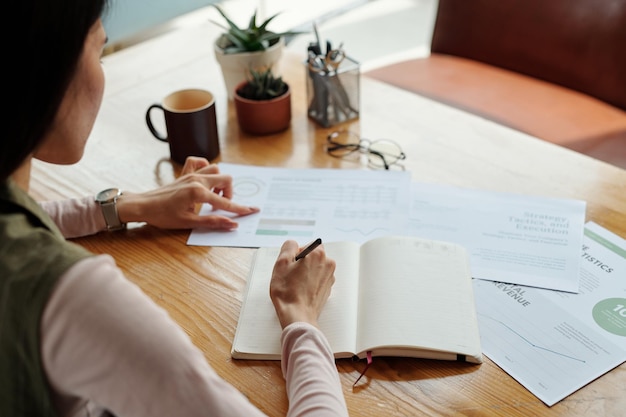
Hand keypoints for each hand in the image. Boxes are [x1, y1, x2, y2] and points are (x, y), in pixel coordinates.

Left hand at [116, 157, 258, 229]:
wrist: (143, 205)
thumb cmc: (163, 216)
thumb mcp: (189, 223)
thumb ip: (213, 222)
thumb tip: (232, 224)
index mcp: (199, 193)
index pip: (225, 202)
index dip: (240, 208)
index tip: (252, 211)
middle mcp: (197, 180)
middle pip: (226, 179)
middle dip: (230, 193)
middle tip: (221, 206)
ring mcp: (191, 174)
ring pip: (216, 170)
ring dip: (220, 182)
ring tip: (213, 196)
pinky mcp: (185, 172)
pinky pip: (200, 162)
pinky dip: (206, 168)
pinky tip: (204, 180)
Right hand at [269, 240, 335, 328]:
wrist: (297, 315)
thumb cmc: (288, 291)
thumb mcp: (281, 263)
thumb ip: (288, 247)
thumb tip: (293, 245)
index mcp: (318, 254)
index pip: (306, 245)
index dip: (295, 255)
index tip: (291, 266)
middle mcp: (328, 264)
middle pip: (311, 257)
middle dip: (301, 263)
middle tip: (291, 276)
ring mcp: (329, 277)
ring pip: (314, 268)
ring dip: (305, 273)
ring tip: (295, 285)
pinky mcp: (328, 289)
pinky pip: (317, 280)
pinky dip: (309, 283)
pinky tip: (301, 292)